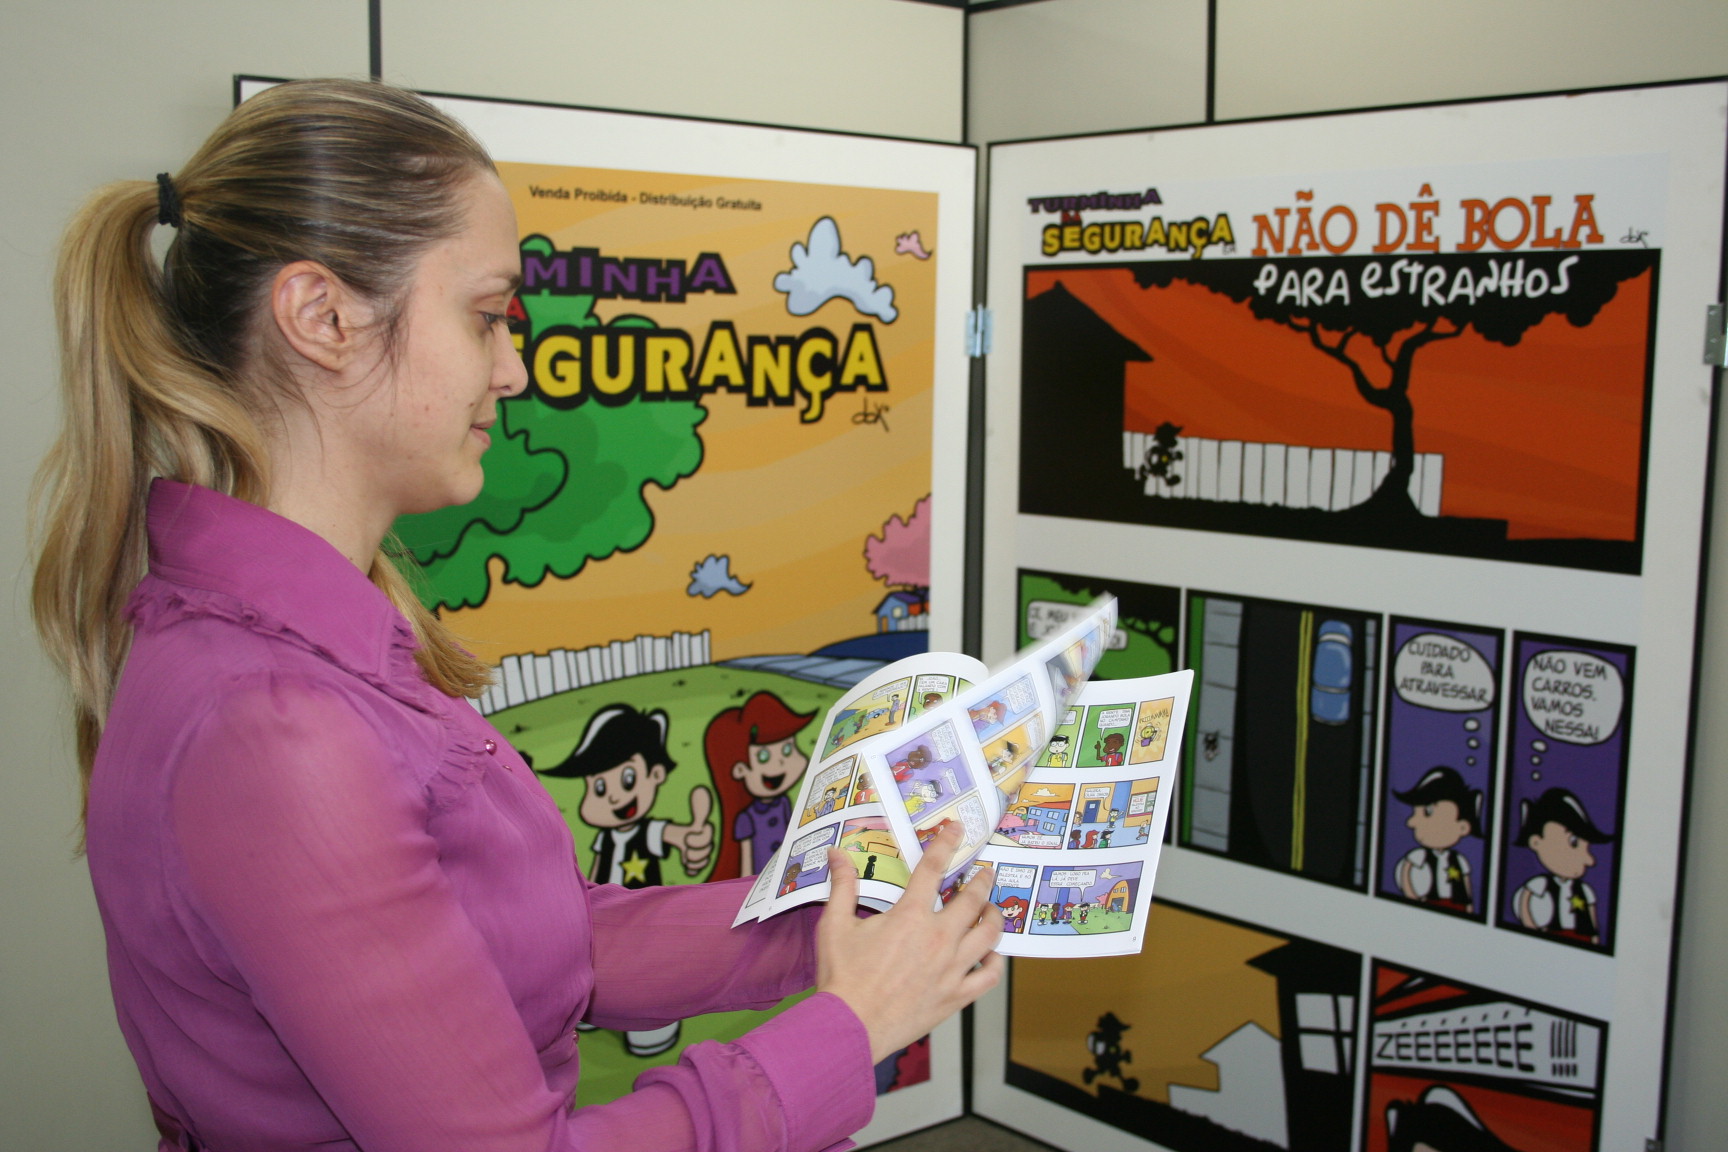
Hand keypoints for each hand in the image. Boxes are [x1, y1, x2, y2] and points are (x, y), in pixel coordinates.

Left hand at [666, 786, 714, 872]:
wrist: (681, 840)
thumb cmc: (689, 830)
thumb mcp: (694, 820)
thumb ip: (699, 808)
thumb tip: (701, 789)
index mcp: (708, 836)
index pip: (707, 839)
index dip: (698, 838)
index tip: (688, 835)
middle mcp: (708, 847)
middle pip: (705, 853)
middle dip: (693, 849)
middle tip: (685, 845)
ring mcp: (703, 857)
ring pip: (701, 863)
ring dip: (690, 860)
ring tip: (685, 855)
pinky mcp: (696, 866)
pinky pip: (696, 872)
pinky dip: (690, 870)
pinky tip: (685, 865)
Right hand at [815, 823, 1003, 1062]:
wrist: (850, 1026)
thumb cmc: (842, 977)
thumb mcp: (834, 925)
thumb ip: (842, 886)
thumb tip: (836, 854)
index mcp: (910, 917)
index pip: (933, 868)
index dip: (946, 843)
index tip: (956, 830)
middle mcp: (938, 938)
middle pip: (973, 899)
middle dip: (982, 880)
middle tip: (983, 873)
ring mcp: (952, 968)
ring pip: (990, 934)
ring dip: (994, 916)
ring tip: (990, 909)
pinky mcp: (957, 995)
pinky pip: (990, 975)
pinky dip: (996, 962)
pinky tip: (991, 955)